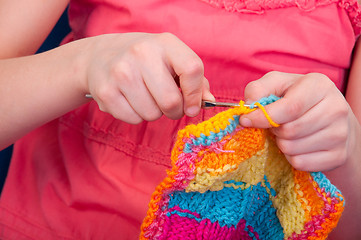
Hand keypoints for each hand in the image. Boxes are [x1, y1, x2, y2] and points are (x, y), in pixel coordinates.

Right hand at [84, 32, 213, 123]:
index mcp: (165, 43)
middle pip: (170, 101)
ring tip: (144, 96)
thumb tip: (209, 102)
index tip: (192, 106)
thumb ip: (194, 80)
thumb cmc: (145, 61)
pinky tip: (129, 99)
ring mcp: (121, 72)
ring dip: (153, 112)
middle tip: (168, 105)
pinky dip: (136, 116)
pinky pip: (133, 119)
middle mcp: (141, 53)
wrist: (101, 56)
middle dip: (174, 111)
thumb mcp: (171, 59)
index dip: (195, 95)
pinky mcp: (106, 91)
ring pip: (152, 114)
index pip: (192, 69)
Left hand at [239, 71, 356, 171]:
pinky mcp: (339, 155)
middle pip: (290, 131)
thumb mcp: (276, 84)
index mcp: (320, 85)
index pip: (290, 108)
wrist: (330, 117)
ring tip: (287, 133)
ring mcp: (340, 134)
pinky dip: (291, 157)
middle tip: (275, 125)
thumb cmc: (296, 97)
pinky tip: (297, 145)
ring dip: (281, 143)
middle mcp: (336, 108)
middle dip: (273, 130)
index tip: (246, 120)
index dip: (264, 117)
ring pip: (293, 149)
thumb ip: (258, 89)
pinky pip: (301, 163)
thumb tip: (248, 106)